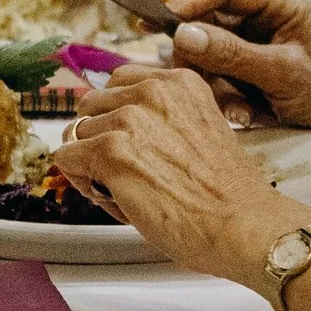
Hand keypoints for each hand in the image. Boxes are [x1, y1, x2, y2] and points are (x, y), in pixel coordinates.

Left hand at [56, 66, 303, 279]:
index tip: (134, 141)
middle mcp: (152, 91)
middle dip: (100, 137)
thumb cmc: (226, 194)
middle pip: (91, 107)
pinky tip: (115, 196)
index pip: (118, 83)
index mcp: (178, 82)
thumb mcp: (198, 129)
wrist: (245, 228)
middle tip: (132, 170)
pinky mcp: (111, 151)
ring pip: (76, 135)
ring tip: (129, 187)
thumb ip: (159, 115)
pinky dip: (80, 180)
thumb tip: (109, 121)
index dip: (118, 116)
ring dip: (91, 163)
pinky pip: (66, 158)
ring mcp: (130, 119)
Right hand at [163, 0, 310, 145]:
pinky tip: (242, 112)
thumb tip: (182, 34)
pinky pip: (216, 71)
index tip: (158, 23)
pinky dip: (222, 94)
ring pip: (206, 49)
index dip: (188, 3)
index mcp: (284, 1)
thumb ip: (232, 54)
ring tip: (237, 109)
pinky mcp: (246, 61)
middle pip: (207, 19)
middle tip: (190, 77)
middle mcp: (265, 14)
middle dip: (198, 53)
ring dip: (213, 81)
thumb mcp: (282, 74)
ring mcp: (254, 38)